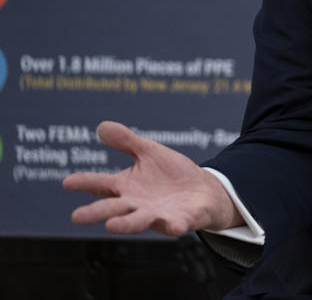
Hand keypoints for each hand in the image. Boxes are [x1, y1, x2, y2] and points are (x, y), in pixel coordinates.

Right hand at [63, 121, 241, 235]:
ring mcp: (156, 214)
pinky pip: (175, 225)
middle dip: (97, 212)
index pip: (101, 184)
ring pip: (138, 221)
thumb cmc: (171, 173)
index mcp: (126, 187)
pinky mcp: (179, 221)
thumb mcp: (149, 152)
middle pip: (113, 208)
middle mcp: (136, 204)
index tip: (67, 182)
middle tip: (77, 217)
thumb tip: (102, 126)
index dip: (85, 182)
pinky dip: (174, 226)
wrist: (204, 190)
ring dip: (125, 224)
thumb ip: (127, 142)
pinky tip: (174, 226)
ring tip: (111, 226)